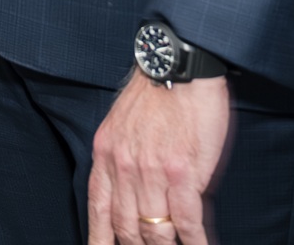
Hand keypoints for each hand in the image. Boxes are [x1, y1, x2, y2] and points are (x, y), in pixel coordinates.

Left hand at [86, 72, 230, 243]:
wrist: (178, 66)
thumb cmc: (156, 95)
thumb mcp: (122, 125)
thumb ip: (123, 161)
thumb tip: (134, 197)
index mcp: (105, 155)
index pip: (98, 209)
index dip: (100, 240)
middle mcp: (124, 167)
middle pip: (126, 227)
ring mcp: (152, 171)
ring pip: (155, 230)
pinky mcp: (183, 172)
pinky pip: (186, 221)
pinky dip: (195, 242)